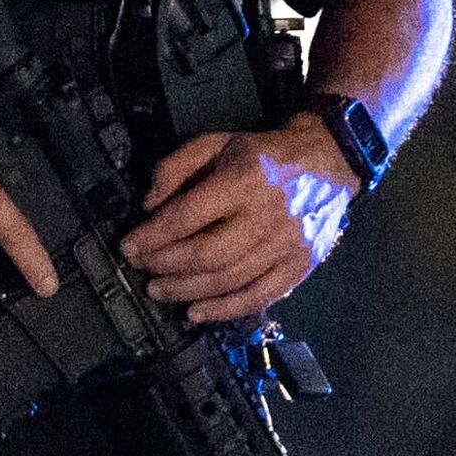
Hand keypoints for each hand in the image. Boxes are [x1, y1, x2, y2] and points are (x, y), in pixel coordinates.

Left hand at [123, 122, 355, 325]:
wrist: (328, 162)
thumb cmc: (264, 155)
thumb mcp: (217, 143)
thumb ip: (177, 167)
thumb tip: (150, 206)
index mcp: (245, 179)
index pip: (188, 216)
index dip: (152, 236)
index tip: (128, 247)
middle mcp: (268, 215)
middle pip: (206, 254)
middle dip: (166, 266)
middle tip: (142, 269)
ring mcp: (287, 245)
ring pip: (228, 280)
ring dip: (186, 291)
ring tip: (159, 290)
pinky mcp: (300, 266)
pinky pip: (258, 297)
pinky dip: (223, 310)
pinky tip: (196, 312)